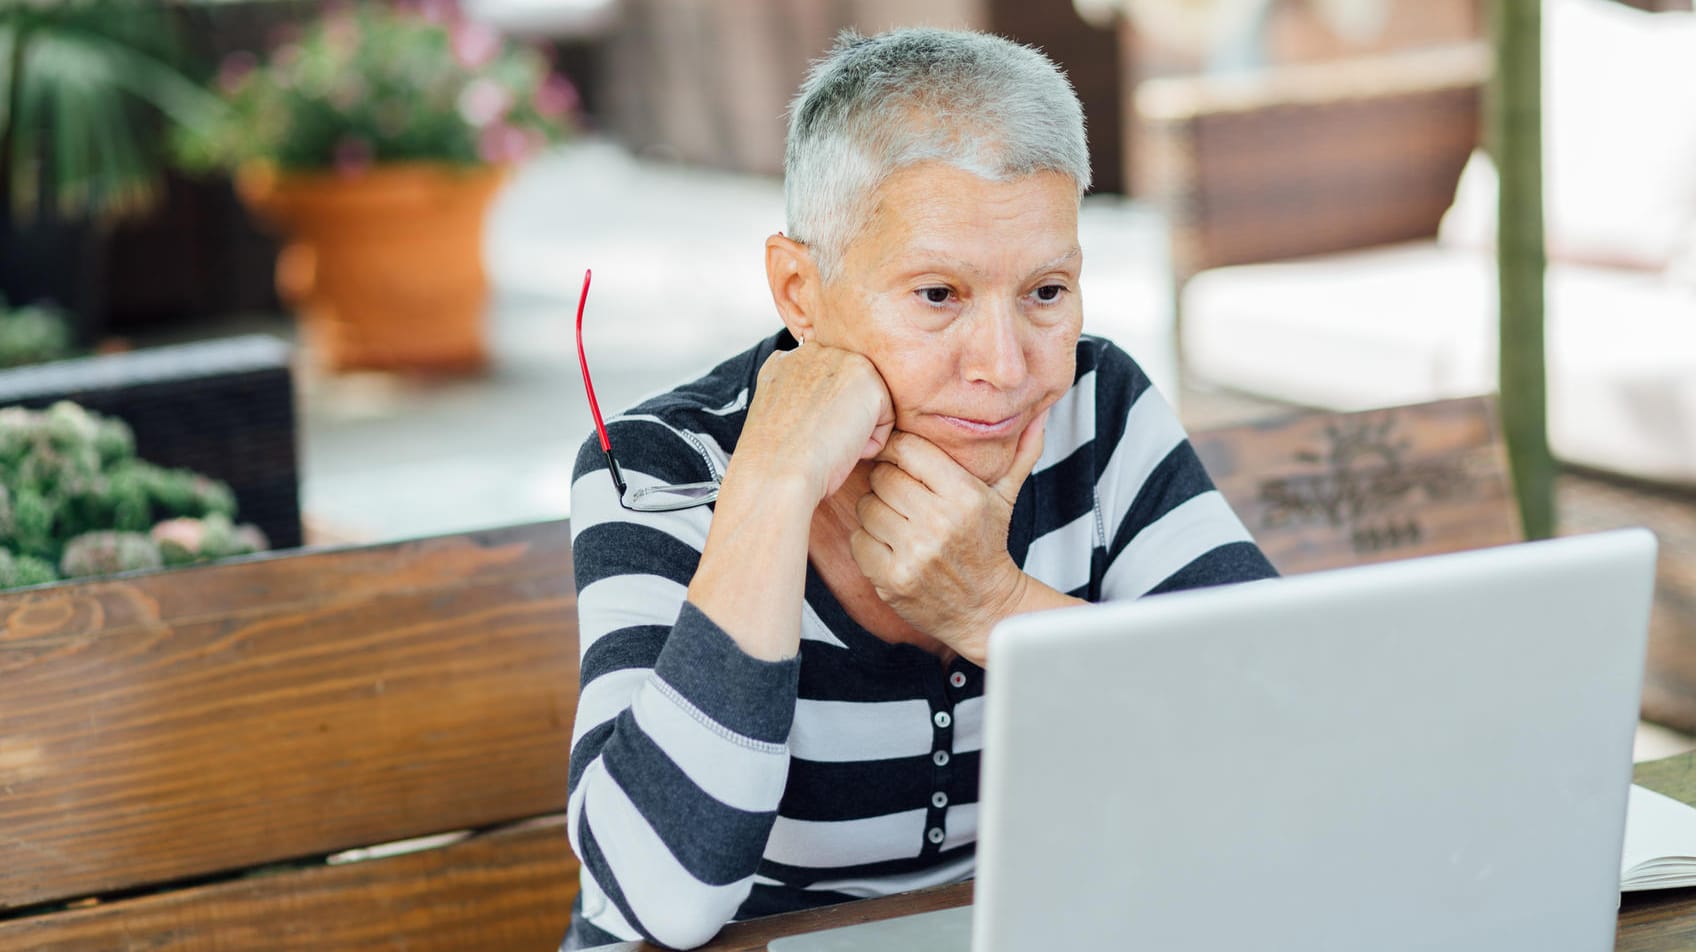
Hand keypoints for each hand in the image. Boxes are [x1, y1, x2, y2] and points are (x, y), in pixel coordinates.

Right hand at [738, 342, 894, 501]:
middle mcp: (814, 352)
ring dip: (857, 431)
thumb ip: (802, 399)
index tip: (806, 438)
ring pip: (869, 403)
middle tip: (816, 442)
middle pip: (850, 391)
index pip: (824, 383)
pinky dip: (872, 443)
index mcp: (786, 360)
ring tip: (827, 444)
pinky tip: (843, 447)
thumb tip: (829, 410)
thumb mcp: (781, 419)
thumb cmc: (776, 462)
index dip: (823, 416)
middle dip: (842, 420)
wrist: (776, 472)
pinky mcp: (867, 377)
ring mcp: (841, 359)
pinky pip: (887, 417)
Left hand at [849, 409, 1049, 660]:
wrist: (985, 609)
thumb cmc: (989, 545)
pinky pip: (859, 540)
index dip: (898, 450)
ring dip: (877, 511)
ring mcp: (913, 553)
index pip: (908, 449)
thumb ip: (1021, 452)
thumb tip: (1040, 413)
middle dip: (888, 482)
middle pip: (883, 476)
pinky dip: (869, 541)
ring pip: (867, 506)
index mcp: (965, 495)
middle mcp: (939, 522)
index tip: (901, 460)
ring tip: (899, 520)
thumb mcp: (1006, 497)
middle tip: (902, 494)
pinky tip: (890, 545)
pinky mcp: (891, 579)